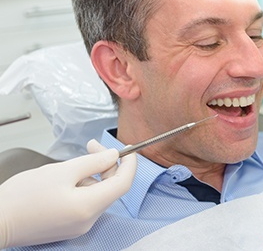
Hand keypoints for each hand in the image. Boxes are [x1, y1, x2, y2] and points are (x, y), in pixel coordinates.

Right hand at [0, 140, 136, 247]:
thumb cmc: (23, 196)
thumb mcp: (61, 171)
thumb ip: (93, 162)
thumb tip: (113, 155)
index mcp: (89, 207)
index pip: (124, 183)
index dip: (130, 164)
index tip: (129, 149)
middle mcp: (88, 220)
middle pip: (111, 188)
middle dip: (106, 164)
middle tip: (92, 146)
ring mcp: (79, 226)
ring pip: (98, 194)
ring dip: (93, 175)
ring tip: (71, 164)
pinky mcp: (69, 226)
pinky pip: (86, 203)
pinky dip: (84, 187)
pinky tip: (67, 178)